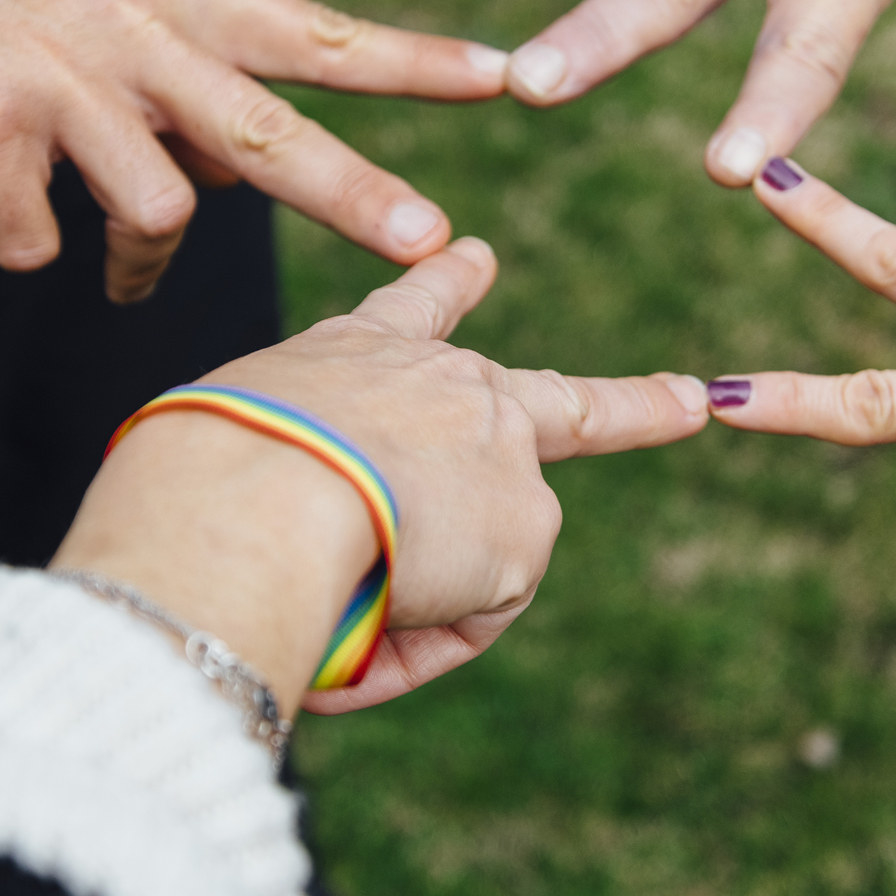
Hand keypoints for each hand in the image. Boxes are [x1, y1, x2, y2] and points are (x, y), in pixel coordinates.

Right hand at [0, 0, 508, 295]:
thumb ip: (178, 69)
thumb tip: (235, 169)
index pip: (315, 30)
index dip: (412, 59)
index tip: (504, 75)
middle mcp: (131, 25)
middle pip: (267, 128)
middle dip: (356, 190)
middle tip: (430, 242)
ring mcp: (57, 74)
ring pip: (153, 204)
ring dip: (143, 257)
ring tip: (124, 270)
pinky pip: (34, 237)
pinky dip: (24, 242)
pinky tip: (0, 211)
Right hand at [57, 239, 710, 708]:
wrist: (250, 493)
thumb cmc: (201, 475)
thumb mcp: (237, 455)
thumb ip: (300, 490)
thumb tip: (365, 574)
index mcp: (358, 355)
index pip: (410, 306)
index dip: (447, 285)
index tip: (478, 255)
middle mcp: (451, 385)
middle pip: (553, 401)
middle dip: (636, 406)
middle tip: (694, 400)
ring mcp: (503, 448)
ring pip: (495, 554)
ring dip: (443, 596)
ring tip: (357, 600)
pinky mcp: (527, 522)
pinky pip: (469, 616)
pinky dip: (416, 640)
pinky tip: (364, 621)